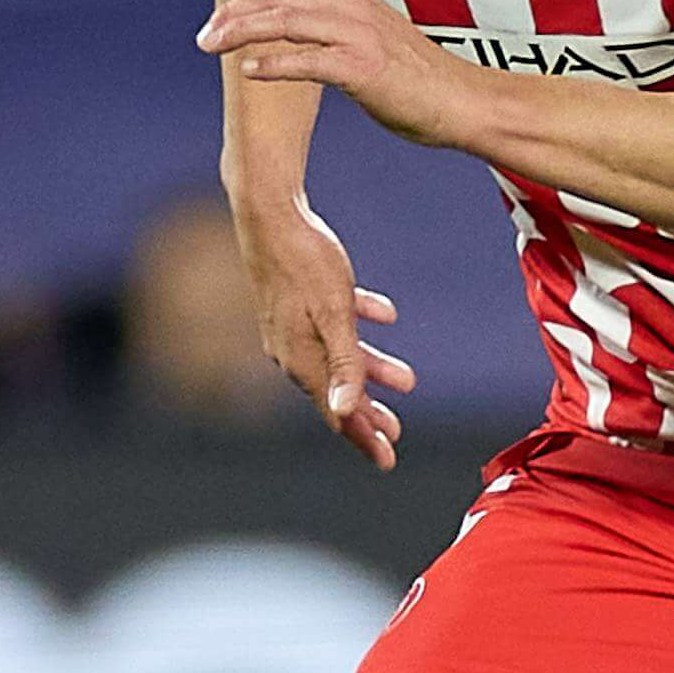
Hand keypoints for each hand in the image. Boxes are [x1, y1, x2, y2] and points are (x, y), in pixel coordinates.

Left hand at [195, 0, 486, 150]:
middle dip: (231, 9)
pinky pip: (309, 61)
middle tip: (202, 34)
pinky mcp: (364, 68)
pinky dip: (275, 64)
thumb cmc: (411, 73)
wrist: (461, 100)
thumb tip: (281, 23)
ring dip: (242, 32)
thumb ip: (326, 22)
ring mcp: (358, 33)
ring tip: (210, 46)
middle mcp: (350, 3)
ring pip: (285, 20)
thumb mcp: (365, 33)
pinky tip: (249, 72)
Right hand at [232, 197, 415, 470]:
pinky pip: (331, 322)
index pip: (336, 412)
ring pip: (337, 357)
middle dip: (369, 412)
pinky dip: (358, 325)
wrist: (268, 212)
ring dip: (371, 369)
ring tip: (404, 379)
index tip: (386, 460)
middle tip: (396, 432)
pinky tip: (384, 316)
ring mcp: (290, 326)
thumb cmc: (305, 263)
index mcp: (301, 359)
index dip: (363, 437)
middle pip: (336, 391)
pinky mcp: (293, 302)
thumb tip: (347, 414)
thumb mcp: (334, 315)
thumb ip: (344, 365)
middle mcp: (291, 350)